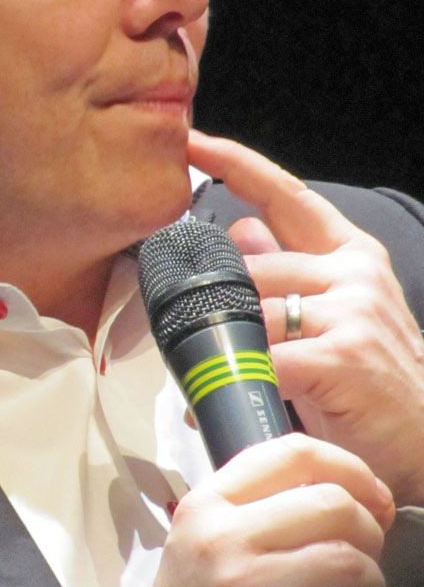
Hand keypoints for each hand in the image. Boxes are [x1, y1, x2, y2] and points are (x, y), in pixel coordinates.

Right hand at [99, 434, 392, 586]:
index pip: (291, 452)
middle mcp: (223, 539)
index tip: (369, 491)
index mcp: (207, 504)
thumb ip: (254, 500)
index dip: (348, 465)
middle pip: (334, 504)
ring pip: (352, 563)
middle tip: (363, 548)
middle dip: (367, 529)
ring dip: (369, 581)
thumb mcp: (200, 534)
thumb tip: (344, 485)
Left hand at [187, 130, 423, 506]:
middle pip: (249, 270)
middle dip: (212, 307)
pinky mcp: (344, 355)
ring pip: (250, 311)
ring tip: (202, 376)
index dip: (235, 164)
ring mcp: (353, 310)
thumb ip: (288, 271)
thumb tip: (240, 231)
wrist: (423, 445)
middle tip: (185, 336)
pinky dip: (236, 379)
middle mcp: (354, 272)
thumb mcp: (330, 315)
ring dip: (220, 347)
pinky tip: (224, 398)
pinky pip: (264, 357)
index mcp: (349, 254)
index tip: (192, 142)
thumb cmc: (367, 383)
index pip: (284, 194)